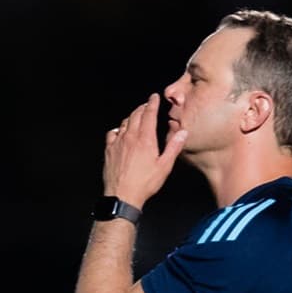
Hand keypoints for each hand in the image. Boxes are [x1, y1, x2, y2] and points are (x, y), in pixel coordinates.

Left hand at [103, 93, 188, 207]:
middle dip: (142, 108)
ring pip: (124, 123)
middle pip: (135, 116)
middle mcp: (130, 138)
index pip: (149, 115)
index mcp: (145, 139)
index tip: (154, 97)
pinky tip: (120, 132)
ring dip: (131, 117)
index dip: (152, 103)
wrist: (122, 195)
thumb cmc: (144, 183)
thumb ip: (174, 147)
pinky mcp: (109, 151)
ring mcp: (117, 143)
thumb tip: (183, 132)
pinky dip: (118, 129)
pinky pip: (112, 134)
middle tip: (147, 104)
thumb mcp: (164, 166)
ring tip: (136, 116)